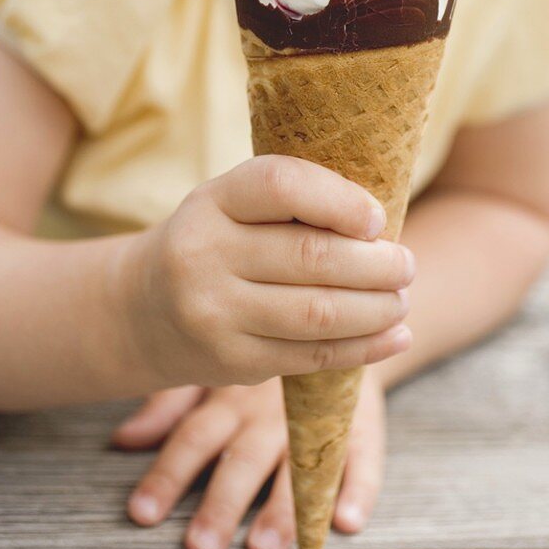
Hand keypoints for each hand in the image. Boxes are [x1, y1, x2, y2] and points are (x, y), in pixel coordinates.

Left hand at [110, 367, 387, 548]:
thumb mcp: (215, 371)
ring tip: (265, 546)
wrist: (336, 315)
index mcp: (231, 399)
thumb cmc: (264, 356)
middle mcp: (270, 411)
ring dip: (283, 508)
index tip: (142, 513)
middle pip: (243, 460)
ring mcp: (318, 417)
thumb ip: (171, 404)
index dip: (168, 474)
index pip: (194, 437)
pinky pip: (364, 456)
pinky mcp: (363, 422)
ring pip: (300, 465)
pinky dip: (359, 489)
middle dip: (222, 503)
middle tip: (200, 545)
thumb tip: (122, 439)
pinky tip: (346, 520)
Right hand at [122, 155, 415, 389]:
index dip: (340, 201)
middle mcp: (205, 255)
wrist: (142, 310)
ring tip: (402, 299)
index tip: (378, 219)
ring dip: (377, 308)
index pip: (282, 187)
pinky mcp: (231, 362)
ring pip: (318, 313)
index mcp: (213, 201)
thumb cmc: (216, 241)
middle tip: (406, 265)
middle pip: (311, 257)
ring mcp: (215, 313)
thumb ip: (293, 202)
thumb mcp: (233, 204)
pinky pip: (311, 357)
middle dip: (376, 264)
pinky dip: (364, 348)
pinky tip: (395, 336)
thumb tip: (383, 220)